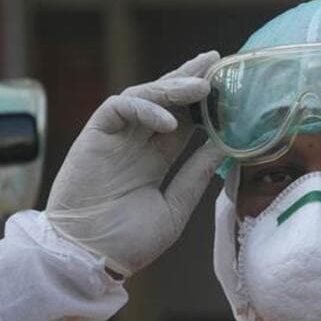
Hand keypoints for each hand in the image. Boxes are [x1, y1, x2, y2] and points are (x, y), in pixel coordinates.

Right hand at [47, 51, 224, 276]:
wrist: (88, 259)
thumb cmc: (127, 242)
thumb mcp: (175, 207)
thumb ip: (195, 174)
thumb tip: (225, 144)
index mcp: (155, 159)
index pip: (185, 122)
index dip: (206, 105)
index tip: (232, 91)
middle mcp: (136, 143)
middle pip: (166, 100)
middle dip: (190, 78)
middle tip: (218, 61)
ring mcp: (115, 138)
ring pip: (145, 96)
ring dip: (173, 87)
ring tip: (203, 85)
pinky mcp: (94, 135)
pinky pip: (120, 107)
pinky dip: (146, 109)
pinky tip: (171, 121)